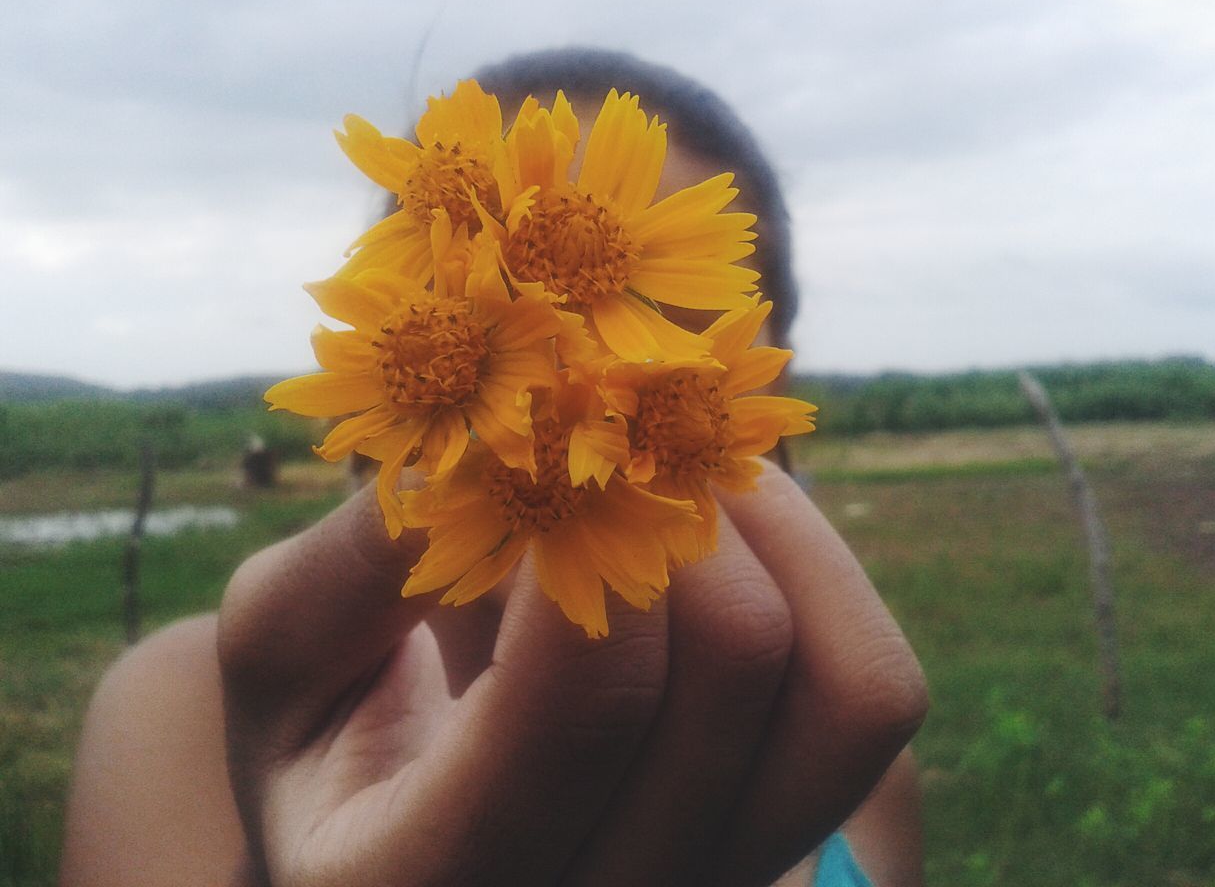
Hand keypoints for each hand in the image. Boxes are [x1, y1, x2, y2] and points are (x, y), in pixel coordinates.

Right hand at [217, 461, 926, 885]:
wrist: (418, 842)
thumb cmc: (336, 738)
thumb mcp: (277, 657)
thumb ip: (341, 567)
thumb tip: (485, 459)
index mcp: (424, 884)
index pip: (583, 697)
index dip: (586, 529)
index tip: (550, 440)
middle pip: (735, 664)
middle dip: (676, 505)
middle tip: (614, 436)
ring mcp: (718, 885)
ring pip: (849, 695)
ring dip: (771, 535)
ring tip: (681, 481)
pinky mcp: (793, 842)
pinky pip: (872, 698)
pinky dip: (823, 577)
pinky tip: (731, 533)